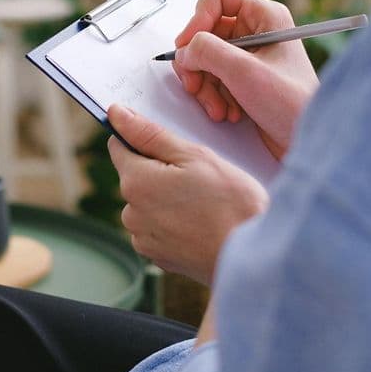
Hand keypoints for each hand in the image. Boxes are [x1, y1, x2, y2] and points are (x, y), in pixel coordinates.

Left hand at [108, 104, 267, 284]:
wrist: (254, 258)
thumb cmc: (230, 202)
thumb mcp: (194, 156)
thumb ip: (150, 134)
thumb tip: (116, 113)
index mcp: (136, 182)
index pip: (119, 146)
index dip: (141, 139)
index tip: (167, 144)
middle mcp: (131, 212)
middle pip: (135, 177)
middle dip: (159, 171)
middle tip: (198, 176)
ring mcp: (143, 238)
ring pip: (147, 204)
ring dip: (166, 199)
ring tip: (203, 203)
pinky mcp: (157, 257)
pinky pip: (158, 229)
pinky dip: (173, 223)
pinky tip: (200, 224)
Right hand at [172, 0, 318, 158]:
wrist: (306, 141)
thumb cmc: (293, 104)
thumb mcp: (244, 72)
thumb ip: (208, 52)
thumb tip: (184, 50)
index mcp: (264, 15)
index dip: (198, 17)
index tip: (190, 46)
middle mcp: (255, 30)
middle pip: (203, 30)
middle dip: (197, 62)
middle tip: (196, 85)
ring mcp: (247, 55)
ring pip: (202, 57)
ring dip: (203, 85)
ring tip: (218, 107)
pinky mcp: (240, 77)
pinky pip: (209, 77)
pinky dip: (211, 96)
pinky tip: (226, 112)